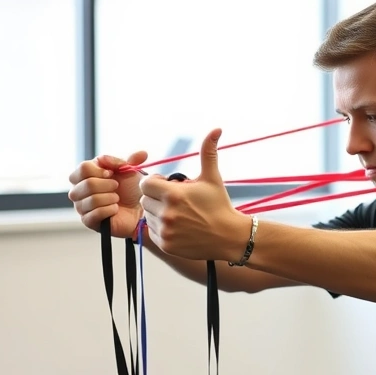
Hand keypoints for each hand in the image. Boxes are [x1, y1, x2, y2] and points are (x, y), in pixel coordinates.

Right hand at [68, 151, 147, 238]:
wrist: (139, 211)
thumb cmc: (130, 190)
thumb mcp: (131, 171)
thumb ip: (132, 160)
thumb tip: (142, 154)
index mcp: (85, 175)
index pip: (83, 168)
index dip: (99, 170)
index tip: (111, 174)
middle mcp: (79, 190)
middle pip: (86, 184)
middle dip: (106, 185)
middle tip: (116, 187)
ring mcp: (82, 206)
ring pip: (91, 200)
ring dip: (110, 198)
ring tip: (117, 199)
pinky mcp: (88, 221)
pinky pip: (95, 214)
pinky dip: (109, 210)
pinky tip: (115, 209)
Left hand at [139, 129, 248, 260]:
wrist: (230, 237)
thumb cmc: (220, 205)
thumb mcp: (212, 178)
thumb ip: (208, 152)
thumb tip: (216, 129)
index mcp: (173, 194)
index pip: (146, 184)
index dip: (156, 184)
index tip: (168, 187)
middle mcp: (166, 213)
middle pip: (145, 201)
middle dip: (157, 199)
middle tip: (175, 202)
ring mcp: (165, 231)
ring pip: (148, 217)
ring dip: (158, 214)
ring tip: (178, 215)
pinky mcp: (166, 245)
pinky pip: (152, 232)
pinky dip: (162, 230)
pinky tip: (179, 227)